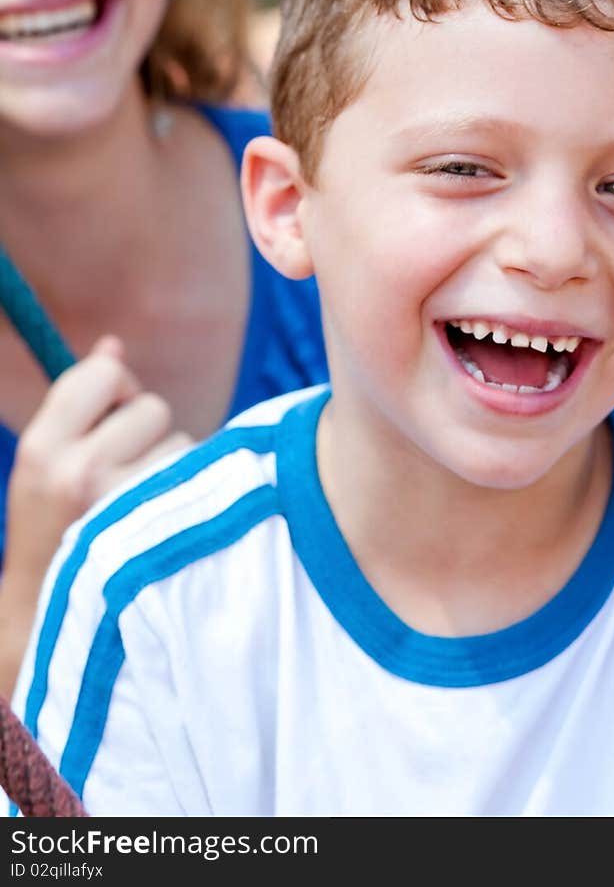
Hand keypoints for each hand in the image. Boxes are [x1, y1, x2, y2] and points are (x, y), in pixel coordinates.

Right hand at [0, 337, 191, 694]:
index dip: (114, 391)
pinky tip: (171, 528)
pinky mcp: (170, 533)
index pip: (102, 373)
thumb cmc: (55, 541)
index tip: (108, 422)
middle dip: (145, 436)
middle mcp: (81, 473)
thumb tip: (113, 345)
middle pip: (150, 407)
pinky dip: (196, 496)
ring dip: (173, 470)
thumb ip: (79, 406)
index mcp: (41, 452)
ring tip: (145, 513)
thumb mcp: (45, 470)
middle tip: (123, 483)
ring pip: (183, 444)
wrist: (53, 635)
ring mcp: (128, 505)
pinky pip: (205, 479)